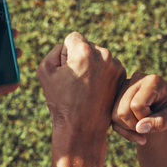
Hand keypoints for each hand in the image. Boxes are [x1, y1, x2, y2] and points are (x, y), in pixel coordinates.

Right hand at [38, 32, 123, 149]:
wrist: (83, 127)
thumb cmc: (61, 101)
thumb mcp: (45, 71)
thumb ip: (54, 51)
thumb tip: (67, 47)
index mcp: (84, 51)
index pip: (72, 38)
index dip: (64, 54)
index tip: (65, 71)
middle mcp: (103, 54)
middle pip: (87, 46)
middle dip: (79, 59)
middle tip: (74, 82)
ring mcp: (115, 65)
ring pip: (98, 56)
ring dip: (91, 66)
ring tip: (85, 88)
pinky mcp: (122, 76)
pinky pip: (108, 67)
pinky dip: (101, 75)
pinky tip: (95, 90)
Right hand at [111, 73, 166, 144]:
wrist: (165, 106)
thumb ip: (160, 123)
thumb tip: (139, 128)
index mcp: (151, 81)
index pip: (137, 105)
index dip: (146, 118)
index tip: (156, 118)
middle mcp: (134, 80)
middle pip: (123, 111)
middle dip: (135, 125)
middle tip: (149, 126)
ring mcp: (123, 87)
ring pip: (115, 116)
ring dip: (130, 129)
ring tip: (144, 129)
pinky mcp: (116, 96)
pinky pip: (112, 119)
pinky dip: (124, 130)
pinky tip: (137, 131)